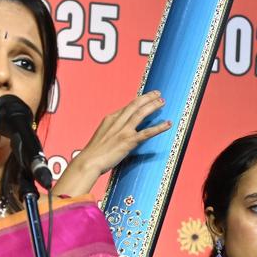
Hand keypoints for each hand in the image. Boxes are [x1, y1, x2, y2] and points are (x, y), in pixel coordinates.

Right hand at [55, 92, 171, 194]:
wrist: (88, 162)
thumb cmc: (93, 153)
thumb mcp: (102, 136)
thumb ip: (112, 130)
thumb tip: (119, 131)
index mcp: (110, 119)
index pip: (127, 106)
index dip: (139, 101)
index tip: (146, 97)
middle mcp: (117, 122)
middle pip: (135, 105)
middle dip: (148, 98)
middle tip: (158, 94)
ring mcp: (123, 131)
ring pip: (141, 113)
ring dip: (153, 106)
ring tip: (162, 102)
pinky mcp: (128, 141)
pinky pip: (147, 132)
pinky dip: (159, 127)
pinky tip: (168, 124)